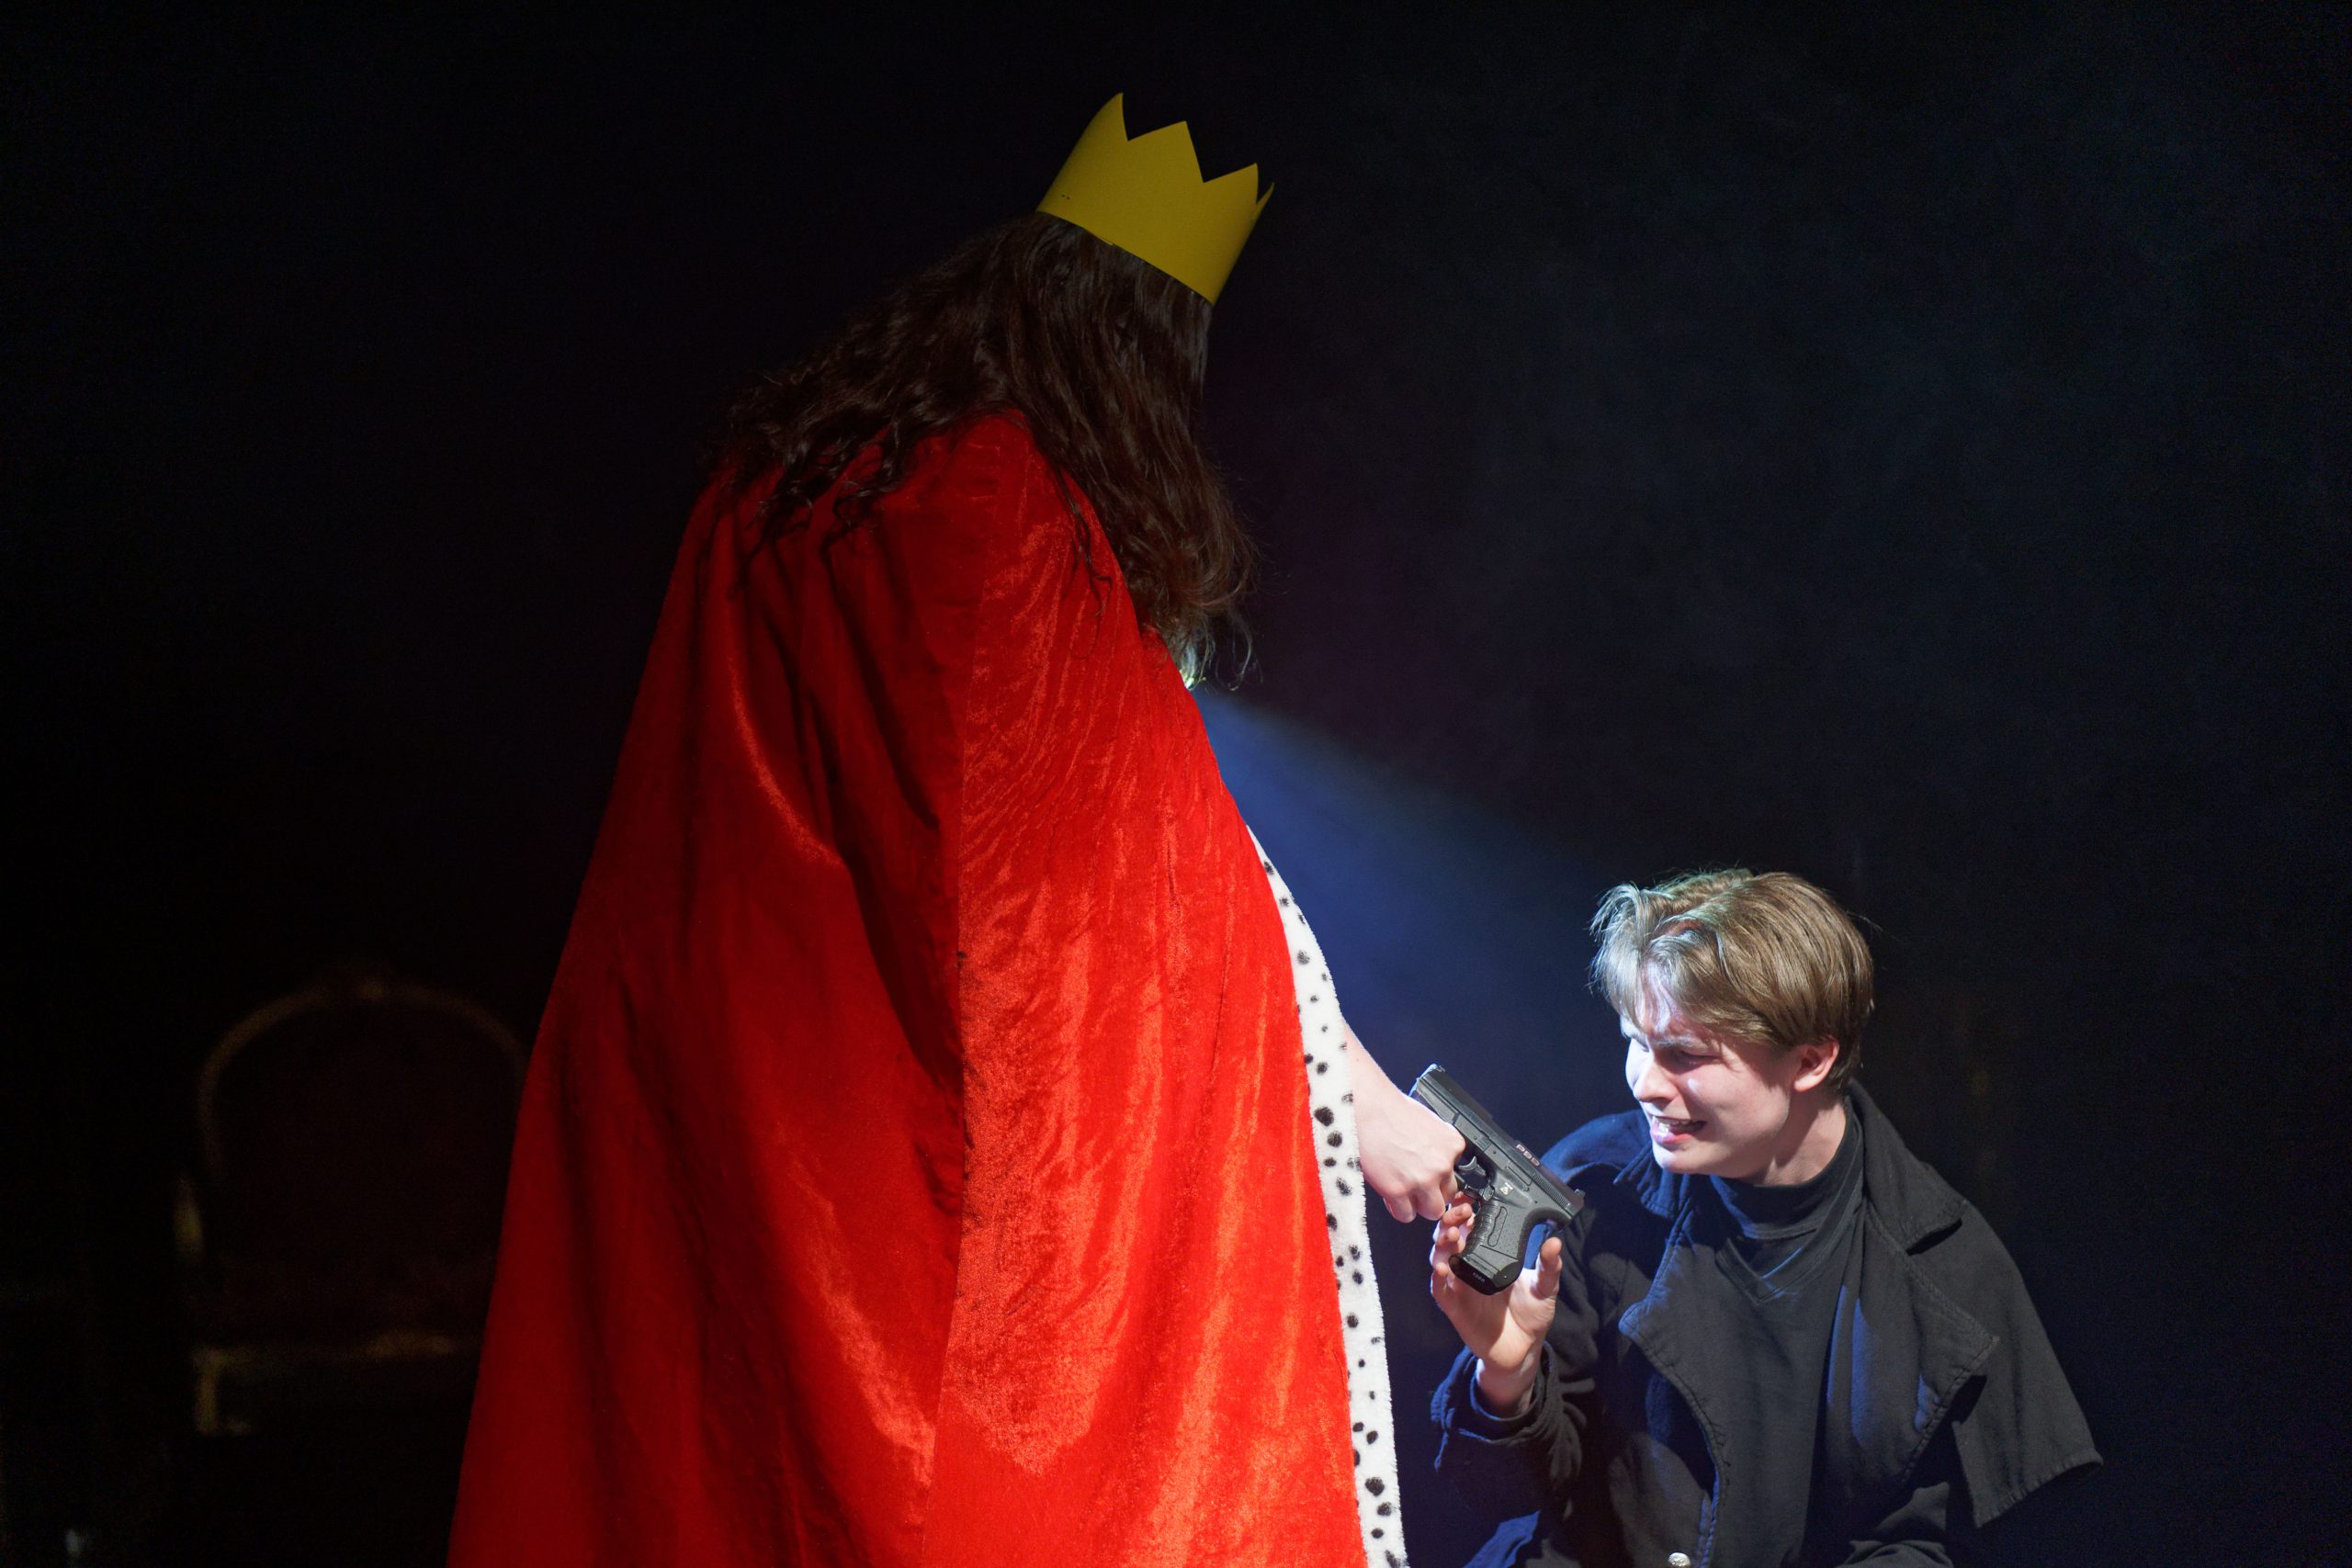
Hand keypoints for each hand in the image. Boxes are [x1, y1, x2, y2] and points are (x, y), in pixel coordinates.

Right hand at [1346, 1033, 1464, 1221]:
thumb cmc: (1388, 1108)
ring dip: (1417, 1205)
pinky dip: (1397, 1208)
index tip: (1426, 1175)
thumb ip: (1437, 1146)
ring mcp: (1421, 1180)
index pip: (1456, 1175)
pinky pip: (1406, 1215)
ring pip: (1432, 1211)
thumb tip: (1436, 1160)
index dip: (1438, 1177)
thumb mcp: (1427, 1123)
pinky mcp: (1398, 1191)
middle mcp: (1441, 1164)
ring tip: (1401, 1191)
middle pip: (1447, 1196)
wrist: (1364, 1107)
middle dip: (1430, 1194)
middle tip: (1412, 1185)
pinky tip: (1389, 1193)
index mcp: (1452, 1145)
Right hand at [1429, 1198, 1563, 1414]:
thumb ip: (1549, 1266)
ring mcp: (1459, 1285)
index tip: (1470, 1196)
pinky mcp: (1454, 1306)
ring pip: (1440, 1257)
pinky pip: (1439, 1289)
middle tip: (1461, 1213)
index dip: (1466, 1209)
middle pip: (1450, 1236)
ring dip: (1441, 1244)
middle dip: (1451, 1220)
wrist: (1523, 1350)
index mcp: (1488, 1256)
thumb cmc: (1532, 1315)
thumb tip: (1555, 1242)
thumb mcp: (1545, 1288)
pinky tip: (1442, 1269)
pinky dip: (1437, 1278)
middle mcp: (1470, 1266)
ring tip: (1450, 1235)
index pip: (1471, 1226)